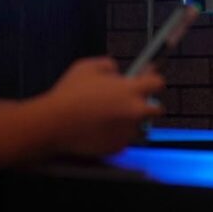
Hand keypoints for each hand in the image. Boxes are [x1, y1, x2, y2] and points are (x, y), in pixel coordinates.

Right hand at [39, 56, 164, 157]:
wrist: (55, 123)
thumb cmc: (69, 93)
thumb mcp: (86, 67)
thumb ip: (107, 64)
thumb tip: (116, 70)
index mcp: (130, 90)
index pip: (157, 83)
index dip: (152, 79)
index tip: (148, 78)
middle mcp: (135, 111)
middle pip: (156, 109)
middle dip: (146, 104)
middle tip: (130, 101)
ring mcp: (128, 131)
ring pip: (138, 126)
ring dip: (129, 121)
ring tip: (107, 116)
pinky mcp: (118, 147)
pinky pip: (122, 139)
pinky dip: (115, 135)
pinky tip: (98, 128)